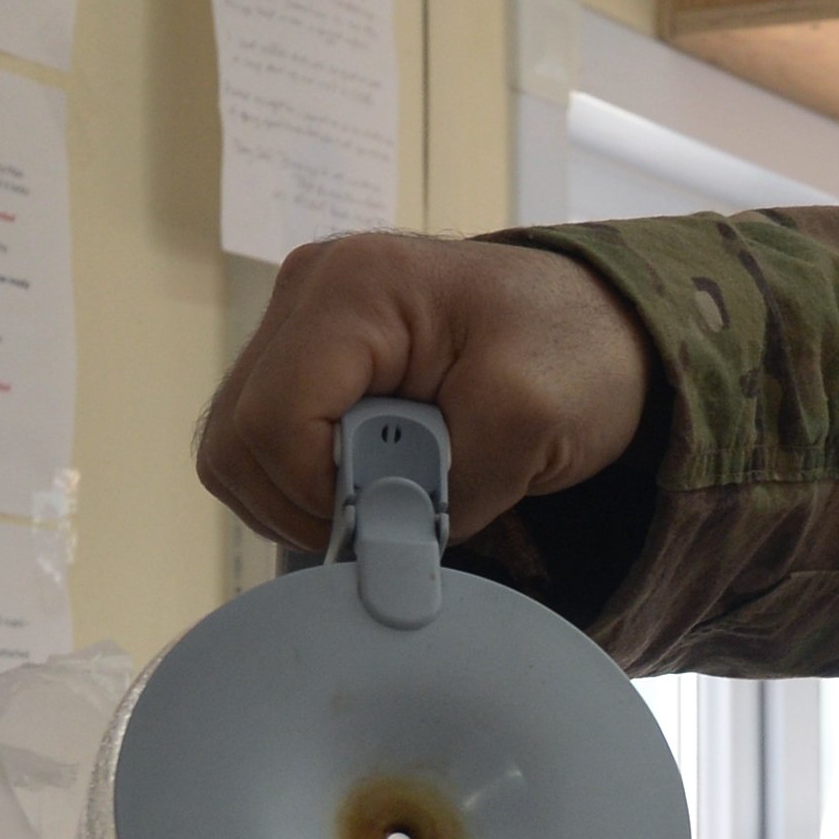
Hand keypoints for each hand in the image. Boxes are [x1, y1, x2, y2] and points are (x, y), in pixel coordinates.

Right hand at [194, 232, 652, 553]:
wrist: (602, 325)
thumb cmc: (577, 351)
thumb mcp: (530, 419)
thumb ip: (446, 486)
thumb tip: (377, 550)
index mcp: (354, 288)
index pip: (271, 424)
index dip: (320, 495)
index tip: (398, 509)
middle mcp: (305, 292)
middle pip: (236, 442)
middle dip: (308, 503)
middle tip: (396, 509)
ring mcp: (298, 322)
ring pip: (238, 452)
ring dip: (306, 498)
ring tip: (394, 490)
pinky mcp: (306, 358)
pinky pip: (263, 447)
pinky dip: (309, 484)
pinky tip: (377, 478)